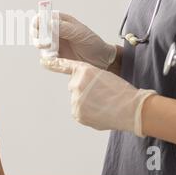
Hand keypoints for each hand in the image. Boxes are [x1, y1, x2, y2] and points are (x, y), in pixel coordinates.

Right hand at [32, 13, 116, 69]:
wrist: (101, 59)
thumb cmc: (92, 42)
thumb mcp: (79, 32)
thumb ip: (63, 27)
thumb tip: (49, 23)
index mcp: (60, 21)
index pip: (43, 17)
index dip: (37, 20)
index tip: (38, 26)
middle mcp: (55, 31)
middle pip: (37, 30)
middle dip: (36, 35)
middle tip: (43, 40)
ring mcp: (54, 44)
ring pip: (39, 43)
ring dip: (40, 45)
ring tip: (49, 47)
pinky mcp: (55, 56)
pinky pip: (45, 55)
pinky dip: (46, 56)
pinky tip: (54, 56)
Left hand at [41, 58, 156, 136]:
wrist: (131, 109)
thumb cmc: (122, 92)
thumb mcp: (104, 76)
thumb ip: (87, 80)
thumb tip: (80, 92)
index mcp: (84, 71)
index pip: (65, 66)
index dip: (54, 63)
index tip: (43, 61)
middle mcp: (76, 83)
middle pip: (75, 87)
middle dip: (84, 91)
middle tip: (101, 95)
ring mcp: (75, 99)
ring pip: (77, 100)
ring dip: (87, 103)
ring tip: (103, 104)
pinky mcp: (77, 113)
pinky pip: (79, 112)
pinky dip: (87, 113)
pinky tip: (100, 112)